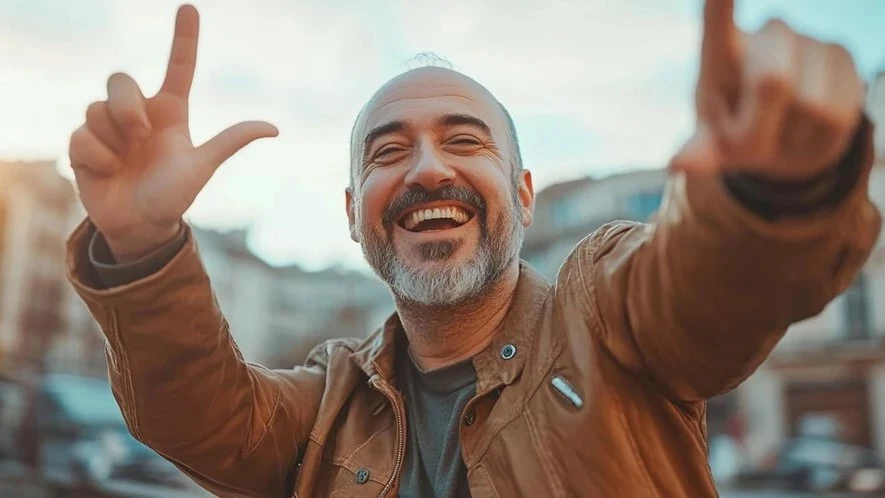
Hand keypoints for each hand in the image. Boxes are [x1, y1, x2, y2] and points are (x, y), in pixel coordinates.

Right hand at [68, 4, 277, 261]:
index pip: (178, 67)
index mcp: (170, 112)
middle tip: (139, 134)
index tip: (190, 8)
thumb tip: (273, 127)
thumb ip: (229, 142)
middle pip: (120, 80)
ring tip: (125, 161)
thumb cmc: (173, 196)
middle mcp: (139, 113)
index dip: (184, 38)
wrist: (140, 226)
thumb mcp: (201, 168)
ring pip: (96, 108)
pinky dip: (96, 156)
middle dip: (126, 105)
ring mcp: (108, 127)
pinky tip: (108, 172)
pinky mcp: (83, 144)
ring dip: (112, 139)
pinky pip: (81, 134)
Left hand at [670, 0, 863, 180]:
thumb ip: (702, 150)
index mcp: (721, 56)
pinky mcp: (842, 54)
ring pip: (813, 105)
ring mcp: (806, 42)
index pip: (717, 23)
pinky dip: (820, 138)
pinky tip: (807, 128)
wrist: (780, 138)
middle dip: (763, 120)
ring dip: (794, 133)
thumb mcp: (714, 146)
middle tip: (752, 131)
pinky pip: (841, 115)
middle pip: (772, 81)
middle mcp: (766, 36)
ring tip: (783, 126)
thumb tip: (677, 164)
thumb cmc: (734, 134)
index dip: (721, 4)